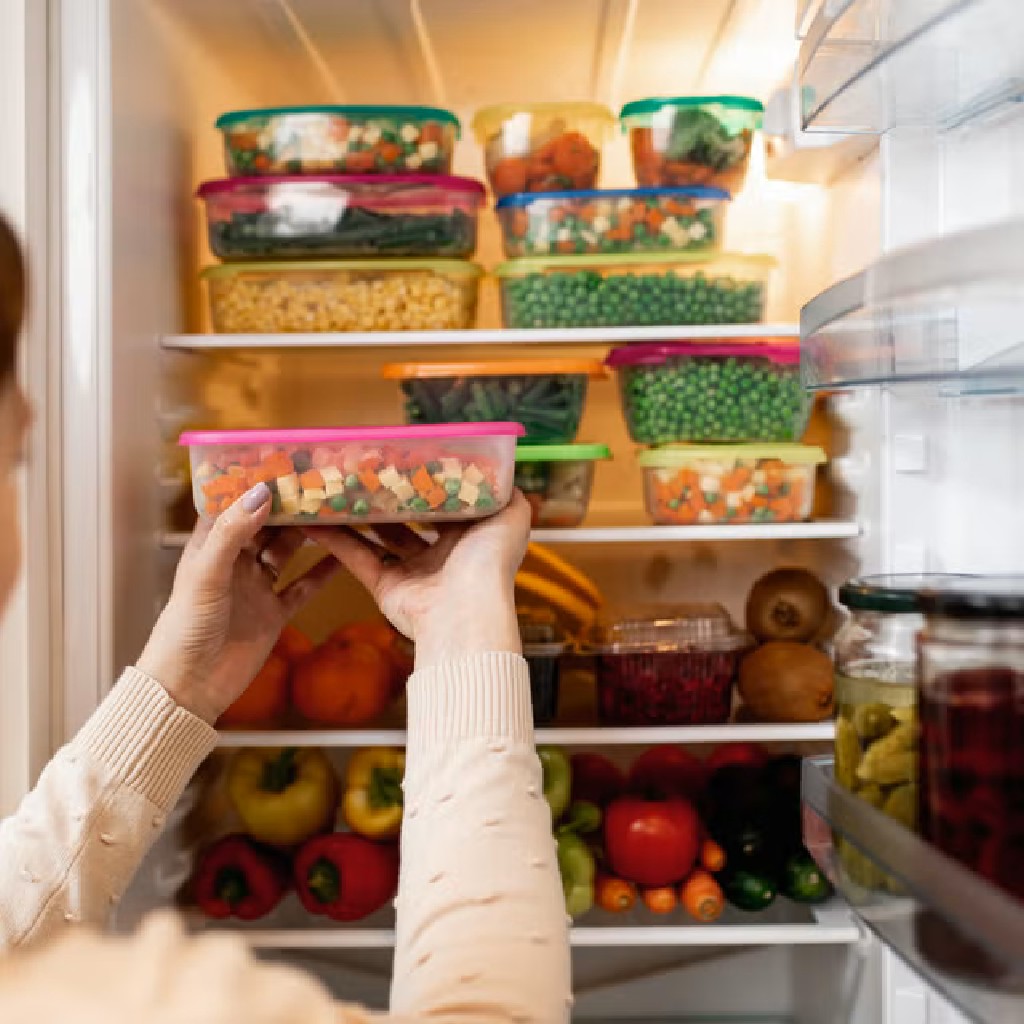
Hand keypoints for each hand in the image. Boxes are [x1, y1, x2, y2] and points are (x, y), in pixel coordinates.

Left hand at [137, 483, 340, 723]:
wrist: (191, 687)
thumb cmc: (185, 628)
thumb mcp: (207, 575)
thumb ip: (233, 533)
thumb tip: (262, 493)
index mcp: (211, 547)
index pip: (234, 505)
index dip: (254, 483)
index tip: (283, 462)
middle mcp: (235, 562)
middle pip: (266, 525)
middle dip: (289, 505)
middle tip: (319, 481)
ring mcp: (257, 587)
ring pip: (288, 551)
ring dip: (308, 533)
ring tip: (334, 511)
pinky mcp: (275, 612)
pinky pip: (303, 586)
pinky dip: (323, 572)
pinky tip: (344, 556)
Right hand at [306, 491, 530, 670]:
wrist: (466, 611)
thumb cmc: (490, 561)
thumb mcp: (511, 517)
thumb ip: (507, 493)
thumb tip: (503, 471)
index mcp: (468, 537)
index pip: (445, 505)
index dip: (427, 484)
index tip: (406, 460)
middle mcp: (440, 554)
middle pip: (409, 520)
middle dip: (390, 497)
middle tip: (366, 470)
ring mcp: (411, 572)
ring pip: (379, 537)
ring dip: (358, 515)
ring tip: (337, 487)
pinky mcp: (385, 587)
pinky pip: (357, 559)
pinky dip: (336, 541)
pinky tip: (315, 519)